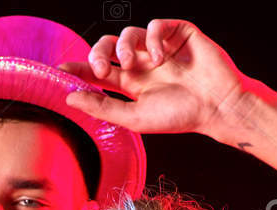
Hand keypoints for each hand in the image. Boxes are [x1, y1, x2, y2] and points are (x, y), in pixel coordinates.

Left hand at [61, 19, 248, 141]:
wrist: (216, 106)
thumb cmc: (179, 117)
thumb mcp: (134, 117)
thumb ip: (102, 106)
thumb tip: (70, 98)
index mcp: (131, 84)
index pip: (98, 71)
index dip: (79, 69)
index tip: (60, 70)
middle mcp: (142, 64)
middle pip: (107, 47)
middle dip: (98, 53)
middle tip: (101, 68)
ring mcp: (158, 48)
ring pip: (128, 34)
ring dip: (123, 46)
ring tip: (131, 64)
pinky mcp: (177, 34)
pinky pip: (154, 25)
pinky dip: (151, 39)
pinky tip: (159, 57)